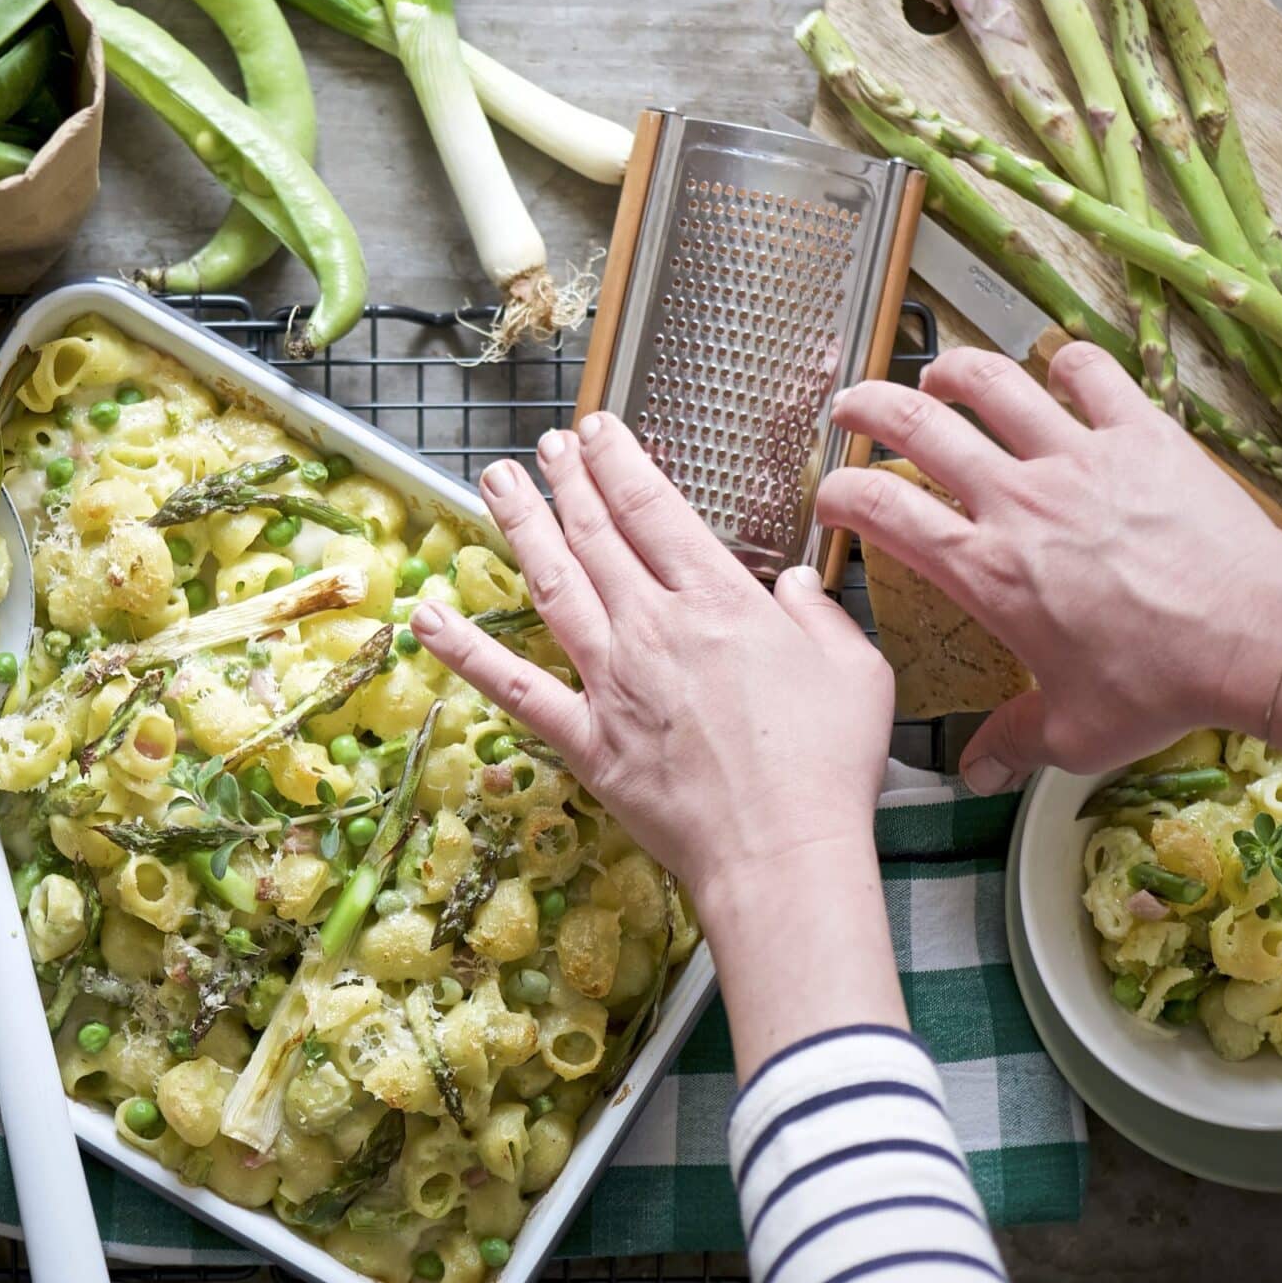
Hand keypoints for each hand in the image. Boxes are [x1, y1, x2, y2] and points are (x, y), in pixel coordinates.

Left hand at [406, 412, 894, 912]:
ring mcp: (610, 682)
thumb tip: (795, 582)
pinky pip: (513, 687)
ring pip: (551, 585)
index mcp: (717, 601)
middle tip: (544, 446)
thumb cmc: (827, 765)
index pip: (653, 509)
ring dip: (519, 527)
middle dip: (565, 481)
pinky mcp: (585, 739)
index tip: (597, 431)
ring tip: (492, 482)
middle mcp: (652, 628)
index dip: (618, 462)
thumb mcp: (854, 669)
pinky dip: (465, 650)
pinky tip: (427, 616)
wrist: (781, 851)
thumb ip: (818, 614)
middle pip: (595, 535)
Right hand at [820, 343, 1281, 794]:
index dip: (839, 494)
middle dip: (869, 406)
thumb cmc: (1160, 684)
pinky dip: (1068, 364)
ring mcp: (1078, 458)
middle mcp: (1018, 502)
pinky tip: (1061, 370)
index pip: (881, 511)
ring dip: (955, 370)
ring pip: (994, 383)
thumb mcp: (1072, 731)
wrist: (1257, 636)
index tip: (832, 499)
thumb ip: (1013, 742)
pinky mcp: (1140, 435)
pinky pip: (1091, 374)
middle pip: (918, 426)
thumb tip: (979, 773)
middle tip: (852, 405)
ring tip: (941, 374)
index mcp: (986, 571)